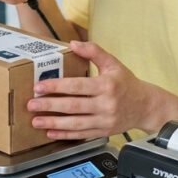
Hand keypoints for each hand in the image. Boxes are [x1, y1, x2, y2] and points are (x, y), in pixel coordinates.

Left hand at [25, 40, 153, 139]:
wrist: (146, 106)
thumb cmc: (127, 83)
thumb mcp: (113, 63)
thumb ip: (94, 51)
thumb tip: (73, 43)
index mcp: (106, 85)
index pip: (77, 86)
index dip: (57, 86)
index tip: (39, 86)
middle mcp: (105, 104)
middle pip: (73, 106)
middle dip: (50, 106)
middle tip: (31, 104)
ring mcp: (105, 120)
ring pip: (76, 123)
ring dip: (54, 123)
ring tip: (36, 121)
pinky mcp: (103, 132)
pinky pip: (82, 134)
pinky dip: (65, 135)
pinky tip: (51, 133)